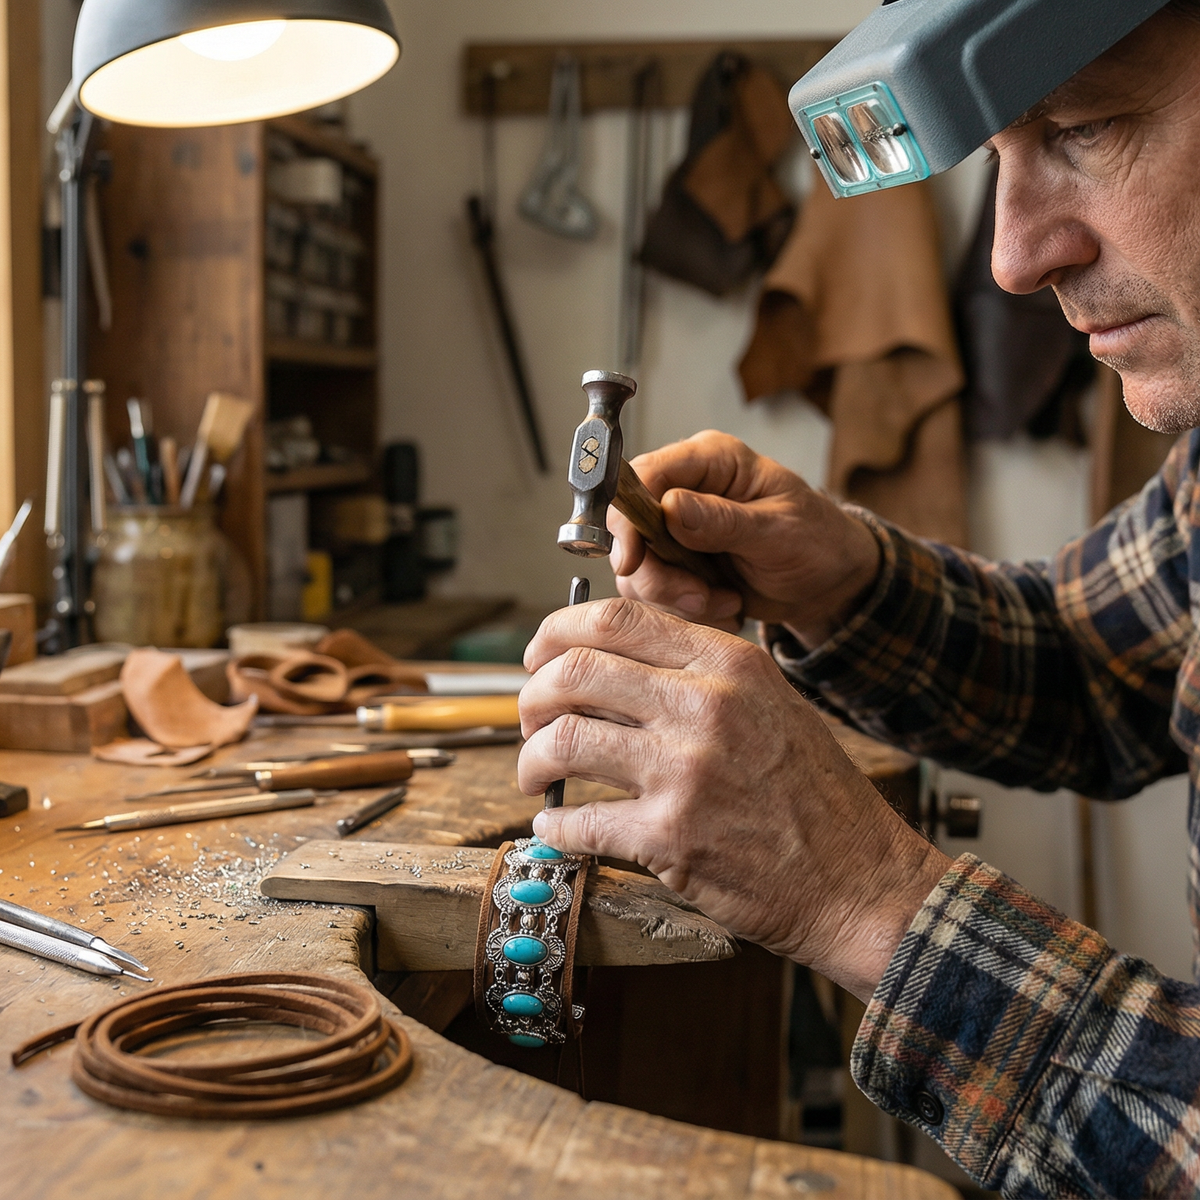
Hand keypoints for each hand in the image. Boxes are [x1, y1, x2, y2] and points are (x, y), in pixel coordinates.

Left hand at [519, 597, 949, 1001]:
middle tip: (528, 720)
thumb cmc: (814, 794)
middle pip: (576, 670)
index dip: (558, 631)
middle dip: (532, 695)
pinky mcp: (671, 837)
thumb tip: (611, 661)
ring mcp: (685, 770)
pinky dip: (552, 828)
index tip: (539, 655)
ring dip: (531, 759)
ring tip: (532, 775)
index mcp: (729, 663)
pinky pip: (579, 822)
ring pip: (565, 740)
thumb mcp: (770, 703)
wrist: (860, 881)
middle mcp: (705, 705)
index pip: (618, 617)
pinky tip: (553, 830)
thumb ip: (699, 674)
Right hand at [609, 431, 879, 645]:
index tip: (632, 560)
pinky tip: (726, 608)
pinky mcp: (677, 565)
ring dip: (677, 598)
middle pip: (630, 528)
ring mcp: (676, 530)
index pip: (644, 475)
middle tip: (700, 598)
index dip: (627, 517)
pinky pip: (655, 594)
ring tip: (726, 603)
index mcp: (710, 460)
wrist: (828, 582)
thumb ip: (723, 520)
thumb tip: (668, 507)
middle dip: (658, 574)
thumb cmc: (816, 541)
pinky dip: (687, 611)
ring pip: (638, 568)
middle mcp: (684, 489)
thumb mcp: (778, 530)